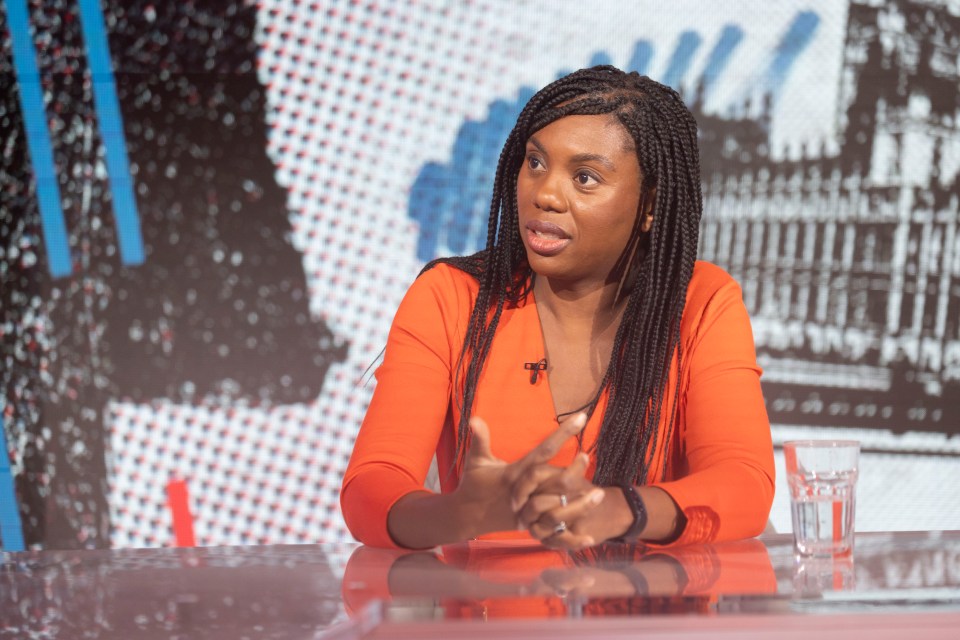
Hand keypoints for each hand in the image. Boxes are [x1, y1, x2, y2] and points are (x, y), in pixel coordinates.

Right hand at [448, 412, 592, 538]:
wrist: (467, 516)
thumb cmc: (474, 485)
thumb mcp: (476, 460)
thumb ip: (480, 439)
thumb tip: (474, 417)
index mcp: (515, 473)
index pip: (543, 450)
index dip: (563, 433)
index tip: (581, 417)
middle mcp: (525, 492)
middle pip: (555, 480)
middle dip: (574, 469)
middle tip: (589, 456)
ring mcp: (529, 511)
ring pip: (558, 507)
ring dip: (580, 502)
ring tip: (601, 493)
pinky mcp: (531, 527)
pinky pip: (555, 533)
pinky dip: (572, 537)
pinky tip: (591, 536)